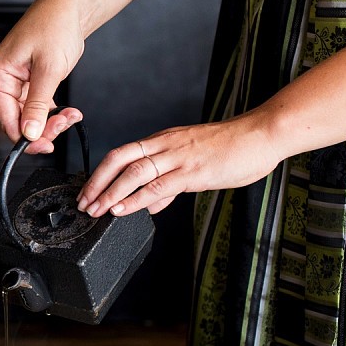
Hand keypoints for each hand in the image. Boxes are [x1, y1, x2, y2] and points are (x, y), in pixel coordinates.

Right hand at [0, 0, 85, 152]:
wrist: (69, 7)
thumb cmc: (55, 25)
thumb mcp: (49, 69)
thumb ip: (38, 105)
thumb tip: (30, 134)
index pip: (6, 119)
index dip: (27, 136)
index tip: (48, 144)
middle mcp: (1, 81)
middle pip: (16, 121)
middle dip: (43, 128)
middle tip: (66, 124)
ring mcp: (15, 83)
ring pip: (29, 117)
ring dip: (52, 122)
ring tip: (72, 115)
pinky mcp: (29, 83)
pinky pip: (37, 108)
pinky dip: (53, 113)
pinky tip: (68, 111)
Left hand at [76, 113, 283, 216]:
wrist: (262, 135)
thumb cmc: (233, 148)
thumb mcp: (195, 164)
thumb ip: (170, 185)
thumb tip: (152, 204)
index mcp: (163, 141)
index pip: (121, 154)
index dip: (100, 173)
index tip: (87, 192)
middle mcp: (165, 145)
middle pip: (118, 159)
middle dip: (96, 182)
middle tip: (83, 203)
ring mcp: (178, 156)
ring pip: (134, 172)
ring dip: (111, 193)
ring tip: (96, 210)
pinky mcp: (193, 171)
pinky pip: (158, 185)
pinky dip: (136, 199)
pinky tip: (123, 210)